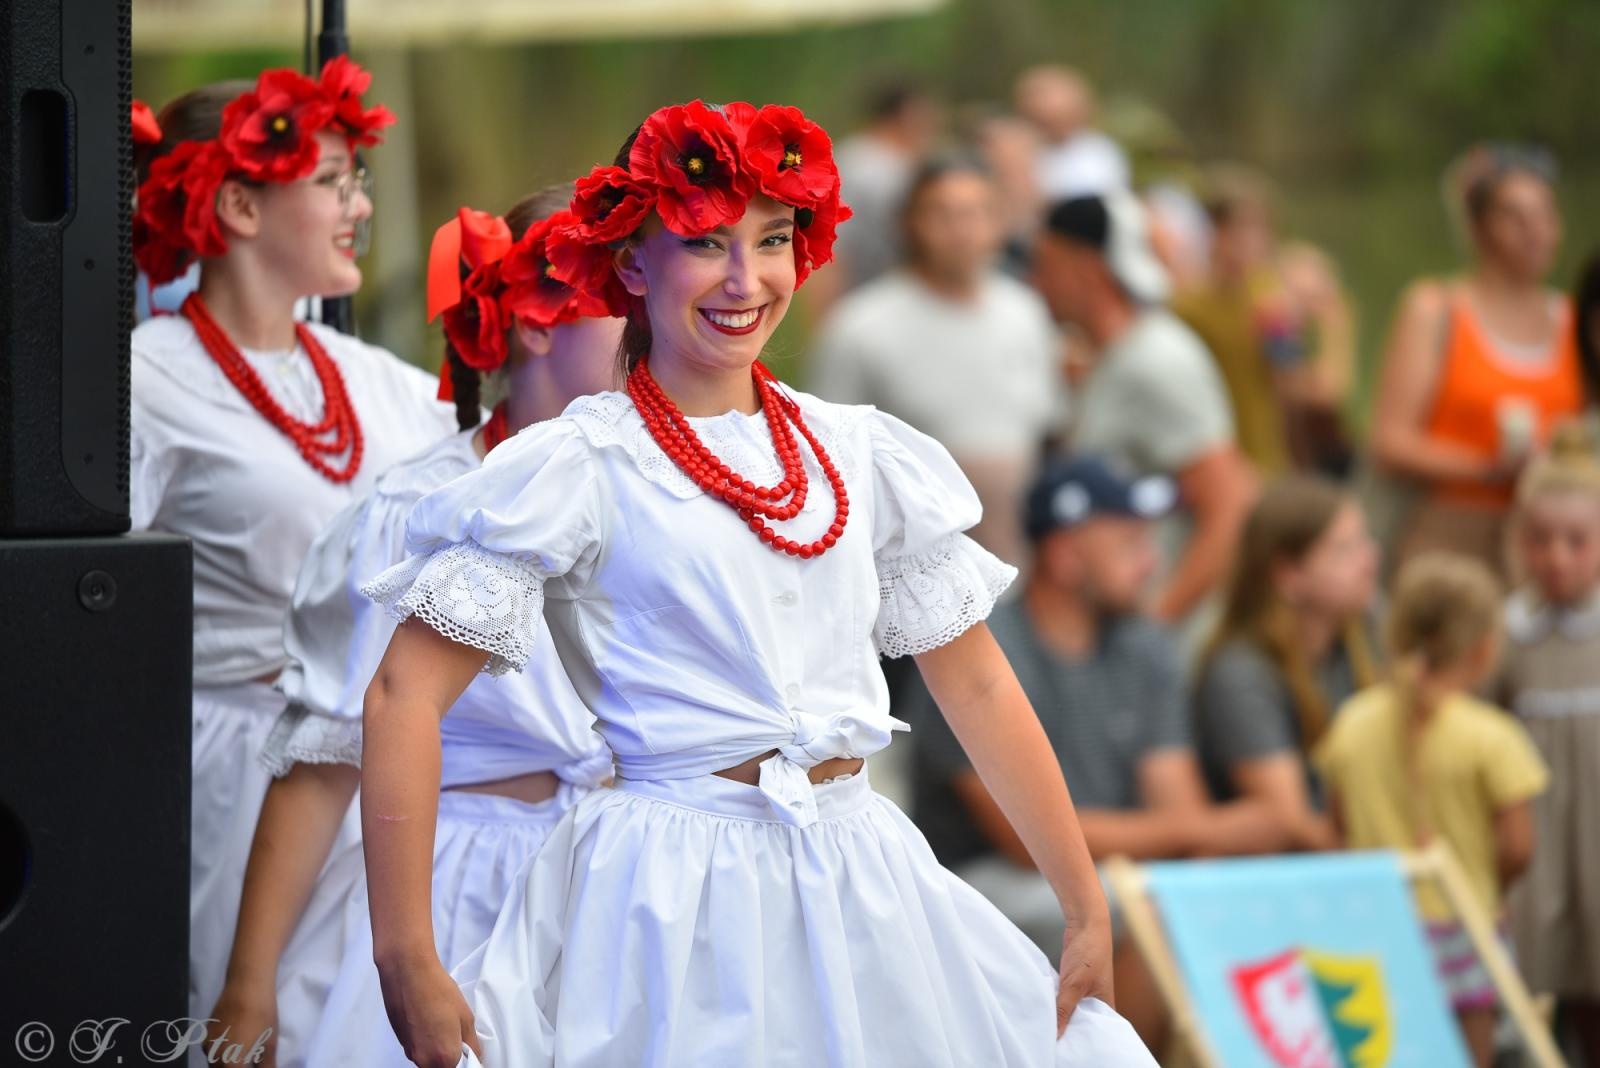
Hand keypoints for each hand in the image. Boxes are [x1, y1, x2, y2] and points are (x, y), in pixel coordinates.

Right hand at [207, 980, 277, 1067]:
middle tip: (252, 1061)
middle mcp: (213, 1057)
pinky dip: (224, 1051)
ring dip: (229, 1062)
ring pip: (216, 1062)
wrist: (246, 985)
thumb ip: (266, 1066)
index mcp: (229, 1064)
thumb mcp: (269, 1045)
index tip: (255, 1064)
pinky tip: (238, 1041)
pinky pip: (214, 1049)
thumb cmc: (262, 1016)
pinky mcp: (206, 1032)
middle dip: (238, 1067)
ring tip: (247, 1053)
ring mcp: (207, 1044)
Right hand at [377, 951, 482, 1067]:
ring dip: (436, 1049)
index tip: (467, 1049)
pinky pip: (417, 1048)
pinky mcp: (399, 1040)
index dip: (465, 1061)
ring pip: (427, 1060)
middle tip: (456, 1035)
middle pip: (441, 1067)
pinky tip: (428, 1020)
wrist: (408, 972)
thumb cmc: (439, 991)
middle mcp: (423, 1060)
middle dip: (450, 1058)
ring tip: (441, 1024)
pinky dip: (424, 1041)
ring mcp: (409, 1051)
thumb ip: (471, 1044)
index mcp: (444, 1058)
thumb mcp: (466, 1017)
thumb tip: (475, 1057)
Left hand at [1055, 910, 1114, 1036]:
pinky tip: (1044, 1009)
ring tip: (1046, 1028)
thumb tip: (1056, 1034)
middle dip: (1068, 1029)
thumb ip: (1064, 1009)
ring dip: (1060, 1015)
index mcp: (1106, 1005)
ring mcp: (1084, 991)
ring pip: (1070, 1010)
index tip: (1069, 1049)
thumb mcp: (1074, 985)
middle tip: (1052, 1041)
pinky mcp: (1072, 982)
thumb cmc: (1089, 951)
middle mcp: (1097, 1001)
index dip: (1083, 1040)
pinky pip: (1063, 998)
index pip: (1096, 1031)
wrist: (1085, 923)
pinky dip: (1055, 1003)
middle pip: (1081, 1022)